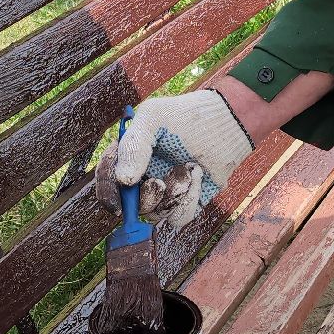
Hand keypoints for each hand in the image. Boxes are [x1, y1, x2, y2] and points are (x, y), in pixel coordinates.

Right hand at [93, 90, 252, 231]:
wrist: (226, 124)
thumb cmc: (187, 116)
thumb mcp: (153, 118)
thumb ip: (133, 146)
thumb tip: (124, 181)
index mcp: (130, 155)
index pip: (109, 177)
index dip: (108, 192)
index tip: (115, 204)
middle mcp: (144, 176)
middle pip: (131, 203)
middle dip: (146, 196)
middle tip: (159, 183)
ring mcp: (166, 191)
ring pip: (156, 212)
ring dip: (173, 193)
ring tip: (189, 169)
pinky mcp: (186, 201)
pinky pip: (179, 217)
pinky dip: (189, 200)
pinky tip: (199, 176)